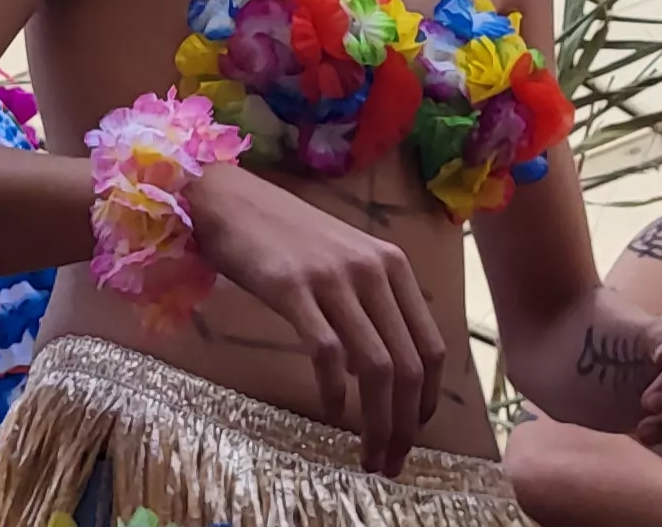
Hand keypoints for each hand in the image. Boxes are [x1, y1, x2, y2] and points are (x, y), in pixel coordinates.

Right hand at [191, 161, 445, 476]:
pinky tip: (332, 412)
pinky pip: (327, 352)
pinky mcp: (293, 288)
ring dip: (376, 421)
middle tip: (390, 462)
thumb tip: (388, 371)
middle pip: (409, 365)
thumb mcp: (346, 261)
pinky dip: (334, 391)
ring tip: (366, 455)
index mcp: (393, 266)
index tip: (413, 433)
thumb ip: (373, 304)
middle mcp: (373, 271)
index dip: (428, 400)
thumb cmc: (285, 235)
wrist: (229, 199)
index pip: (432, 347)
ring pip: (376, 366)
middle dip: (405, 425)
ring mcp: (333, 279)